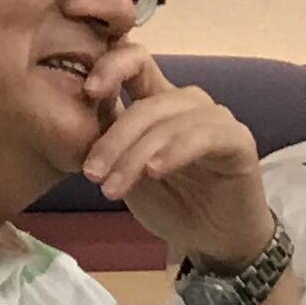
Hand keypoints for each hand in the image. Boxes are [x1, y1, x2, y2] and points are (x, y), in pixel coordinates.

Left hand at [78, 46, 274, 271]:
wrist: (212, 241)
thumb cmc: (169, 203)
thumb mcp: (125, 171)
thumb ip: (106, 141)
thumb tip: (67, 118)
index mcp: (158, 100)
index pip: (135, 63)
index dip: (111, 66)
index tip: (87, 91)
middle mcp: (187, 102)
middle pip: (147, 102)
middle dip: (114, 138)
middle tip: (91, 174)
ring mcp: (215, 118)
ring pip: (169, 122)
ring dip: (136, 154)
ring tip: (113, 189)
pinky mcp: (238, 140)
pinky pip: (204, 137)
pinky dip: (175, 152)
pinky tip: (155, 172)